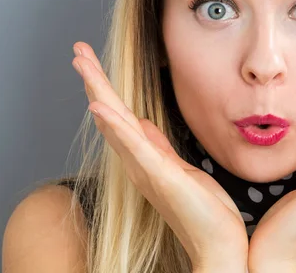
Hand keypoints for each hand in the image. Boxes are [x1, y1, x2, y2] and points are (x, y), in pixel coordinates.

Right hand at [71, 41, 247, 271]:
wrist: (217, 245)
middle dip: (94, 81)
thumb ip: (158, 147)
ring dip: (98, 91)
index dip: (104, 88)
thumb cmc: (203, 211)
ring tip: (82, 63)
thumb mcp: (180, 168)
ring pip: (116, 122)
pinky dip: (115, 126)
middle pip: (110, 113)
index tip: (92, 62)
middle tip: (78, 50)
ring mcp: (147, 169)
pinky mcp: (161, 176)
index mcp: (145, 158)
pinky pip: (135, 147)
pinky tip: (99, 107)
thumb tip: (144, 124)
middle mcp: (138, 162)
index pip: (119, 116)